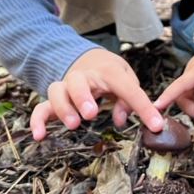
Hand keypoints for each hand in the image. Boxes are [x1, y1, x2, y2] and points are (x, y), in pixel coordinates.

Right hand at [30, 47, 164, 140]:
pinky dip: (38, 120)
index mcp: (109, 71)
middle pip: (78, 81)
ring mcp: (67, 87)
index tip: (155, 124)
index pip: (127, 88)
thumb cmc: (110, 73)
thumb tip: (120, 120)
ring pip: (57, 90)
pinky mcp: (54, 99)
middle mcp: (84, 77)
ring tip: (73, 124)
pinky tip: (39, 135)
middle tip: (91, 113)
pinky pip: (41, 107)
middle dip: (82, 97)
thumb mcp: (126, 79)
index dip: (143, 106)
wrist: (87, 57)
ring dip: (63, 107)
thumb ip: (129, 98)